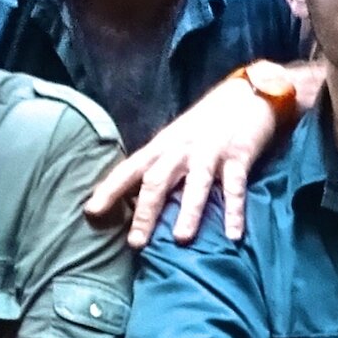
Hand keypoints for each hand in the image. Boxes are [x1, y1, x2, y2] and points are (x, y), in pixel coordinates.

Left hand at [86, 63, 320, 247]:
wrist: (247, 94)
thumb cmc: (208, 122)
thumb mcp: (177, 139)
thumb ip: (161, 165)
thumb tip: (139, 199)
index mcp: (163, 146)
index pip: (130, 169)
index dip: (110, 190)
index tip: (91, 212)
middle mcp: (181, 149)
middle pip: (157, 181)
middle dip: (145, 212)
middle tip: (136, 243)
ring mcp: (210, 153)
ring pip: (195, 184)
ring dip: (188, 212)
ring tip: (180, 239)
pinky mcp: (238, 155)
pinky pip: (235, 187)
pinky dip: (234, 211)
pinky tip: (233, 235)